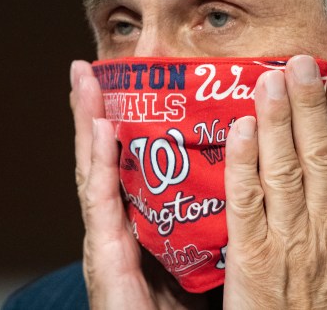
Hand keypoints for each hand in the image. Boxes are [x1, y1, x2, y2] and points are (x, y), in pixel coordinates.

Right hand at [70, 61, 205, 309]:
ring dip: (85, 122)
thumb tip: (243, 181)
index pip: (126, 163)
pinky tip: (97, 129)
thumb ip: (205, 222)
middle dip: (92, 112)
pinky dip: (97, 162)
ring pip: (93, 170)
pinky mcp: (104, 256)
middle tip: (88, 69)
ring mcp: (105, 238)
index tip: (122, 83)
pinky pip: (102, 202)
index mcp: (137, 224)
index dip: (119, 123)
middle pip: (102, 158)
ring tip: (83, 81)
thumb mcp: (195, 257)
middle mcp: (116, 225)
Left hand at [223, 55, 326, 308]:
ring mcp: (291, 241)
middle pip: (323, 154)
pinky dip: (244, 163)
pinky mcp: (253, 258)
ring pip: (285, 169)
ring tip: (272, 79)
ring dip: (278, 120)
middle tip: (304, 62)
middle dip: (312, 104)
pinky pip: (246, 202)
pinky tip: (241, 129)